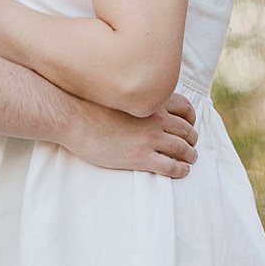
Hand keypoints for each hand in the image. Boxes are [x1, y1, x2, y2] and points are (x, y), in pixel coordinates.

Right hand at [65, 91, 198, 177]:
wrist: (73, 119)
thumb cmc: (89, 106)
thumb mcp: (119, 94)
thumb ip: (137, 97)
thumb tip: (141, 102)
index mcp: (152, 102)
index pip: (186, 108)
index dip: (190, 119)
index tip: (188, 125)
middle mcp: (156, 118)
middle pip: (187, 130)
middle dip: (192, 139)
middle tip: (190, 146)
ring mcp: (150, 138)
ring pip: (184, 149)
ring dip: (190, 155)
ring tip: (189, 159)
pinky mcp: (141, 157)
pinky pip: (171, 166)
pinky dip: (181, 170)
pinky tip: (181, 171)